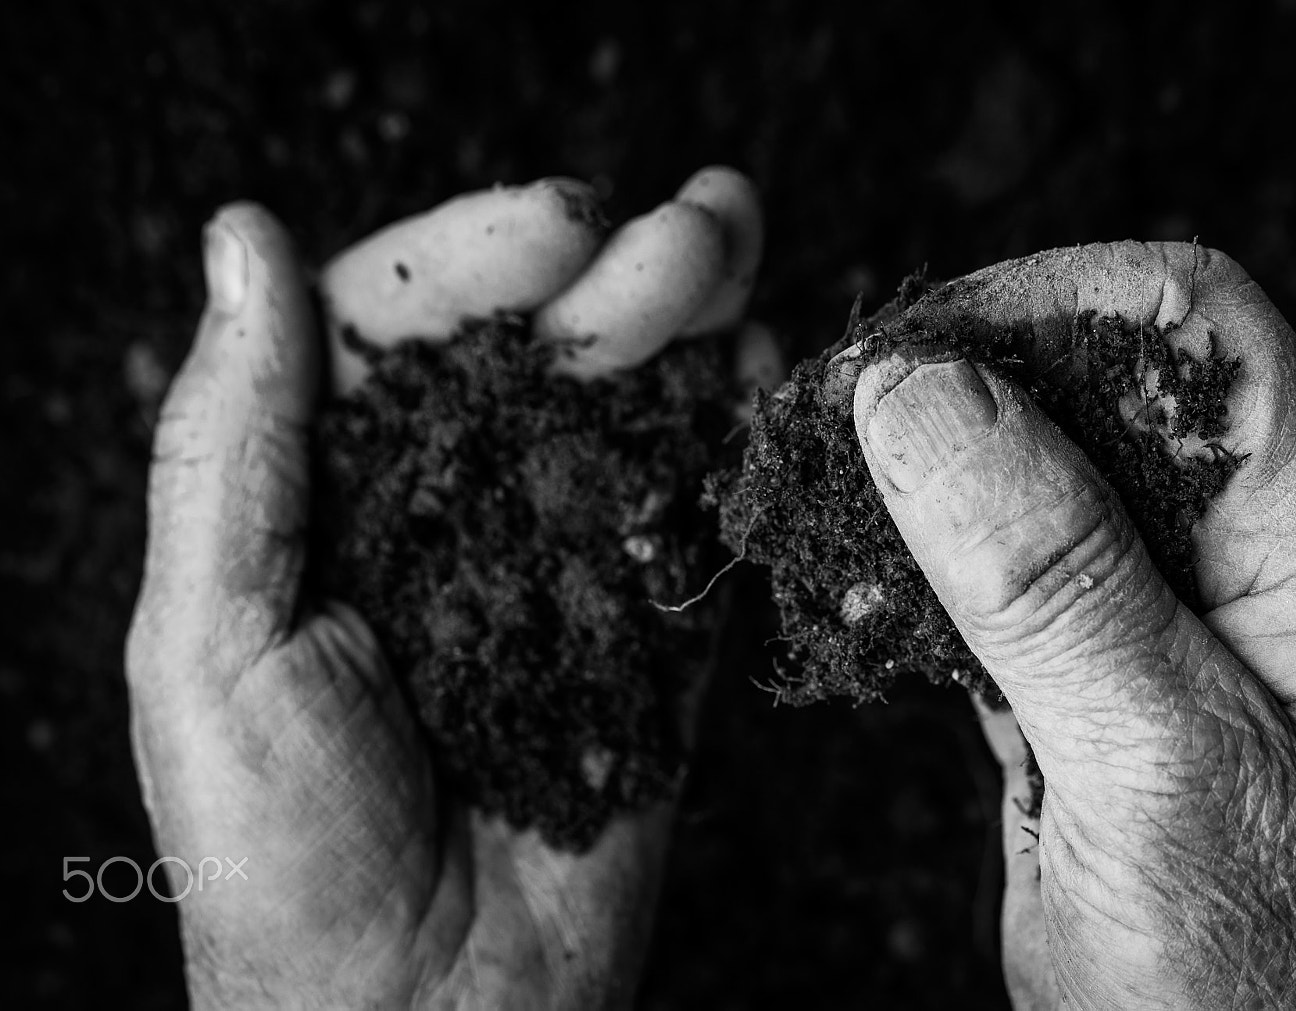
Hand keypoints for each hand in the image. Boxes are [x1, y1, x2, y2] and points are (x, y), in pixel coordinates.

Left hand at [124, 169, 778, 1006]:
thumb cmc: (282, 854)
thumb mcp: (210, 639)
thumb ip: (233, 444)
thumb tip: (240, 236)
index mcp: (327, 498)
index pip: (396, 329)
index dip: (472, 260)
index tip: (556, 227)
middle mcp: (446, 511)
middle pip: (531, 352)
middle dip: (612, 276)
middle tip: (692, 227)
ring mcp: (557, 568)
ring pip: (627, 414)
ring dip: (687, 324)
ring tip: (741, 252)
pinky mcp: (646, 632)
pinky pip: (695, 517)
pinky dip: (734, 437)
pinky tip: (763, 373)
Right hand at [847, 243, 1295, 1007]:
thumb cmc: (1240, 975)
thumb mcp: (1158, 761)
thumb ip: (1051, 575)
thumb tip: (920, 393)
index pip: (1205, 334)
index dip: (1058, 303)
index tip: (917, 346)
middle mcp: (1245, 566)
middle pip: (1107, 386)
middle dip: (968, 378)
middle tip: (836, 411)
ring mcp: (1158, 621)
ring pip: (1032, 475)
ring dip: (922, 472)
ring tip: (818, 487)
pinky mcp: (1080, 679)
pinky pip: (990, 576)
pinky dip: (912, 570)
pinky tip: (853, 594)